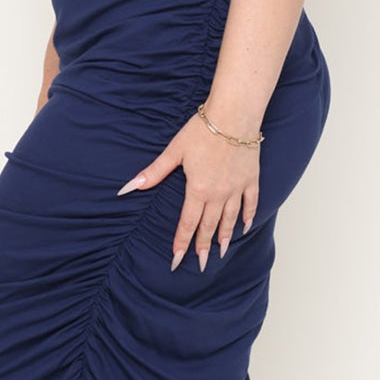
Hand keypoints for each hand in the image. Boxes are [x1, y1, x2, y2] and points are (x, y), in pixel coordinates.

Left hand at [117, 112, 259, 271]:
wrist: (234, 115)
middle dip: (202, 247)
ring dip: (225, 237)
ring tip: (222, 252)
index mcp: (198, 189)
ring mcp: (237, 188)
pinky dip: (248, 217)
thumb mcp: (174, 151)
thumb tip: (129, 187)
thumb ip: (154, 173)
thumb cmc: (203, 130)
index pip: (187, 223)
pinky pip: (250, 203)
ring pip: (230, 219)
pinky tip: (245, 227)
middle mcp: (218, 194)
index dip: (181, 243)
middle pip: (209, 226)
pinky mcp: (250, 179)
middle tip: (201, 265)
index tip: (177, 260)